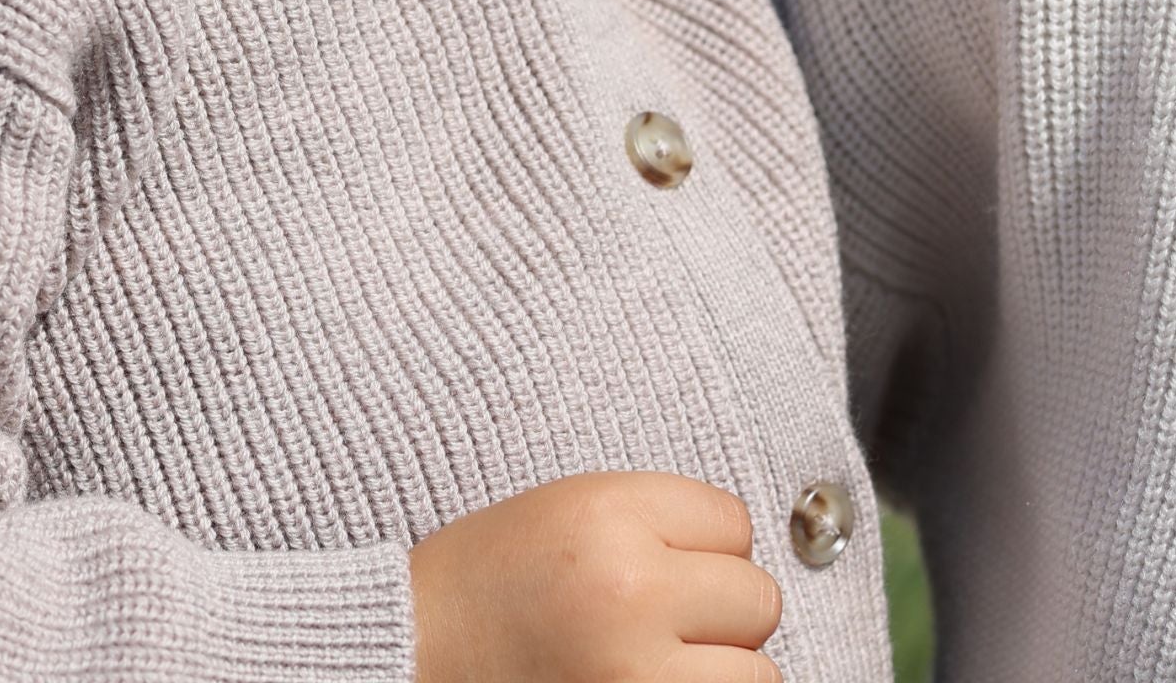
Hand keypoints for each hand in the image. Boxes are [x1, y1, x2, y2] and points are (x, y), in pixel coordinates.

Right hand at [407, 469, 781, 682]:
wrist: (416, 649)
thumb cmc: (488, 579)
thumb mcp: (566, 509)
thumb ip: (655, 521)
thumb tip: (748, 553)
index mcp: (607, 515)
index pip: (734, 521)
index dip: (704, 544)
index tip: (666, 561)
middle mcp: (631, 589)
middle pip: (757, 596)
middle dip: (719, 609)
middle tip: (663, 617)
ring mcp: (638, 673)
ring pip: (759, 671)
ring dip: (722, 668)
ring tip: (659, 658)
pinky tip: (653, 682)